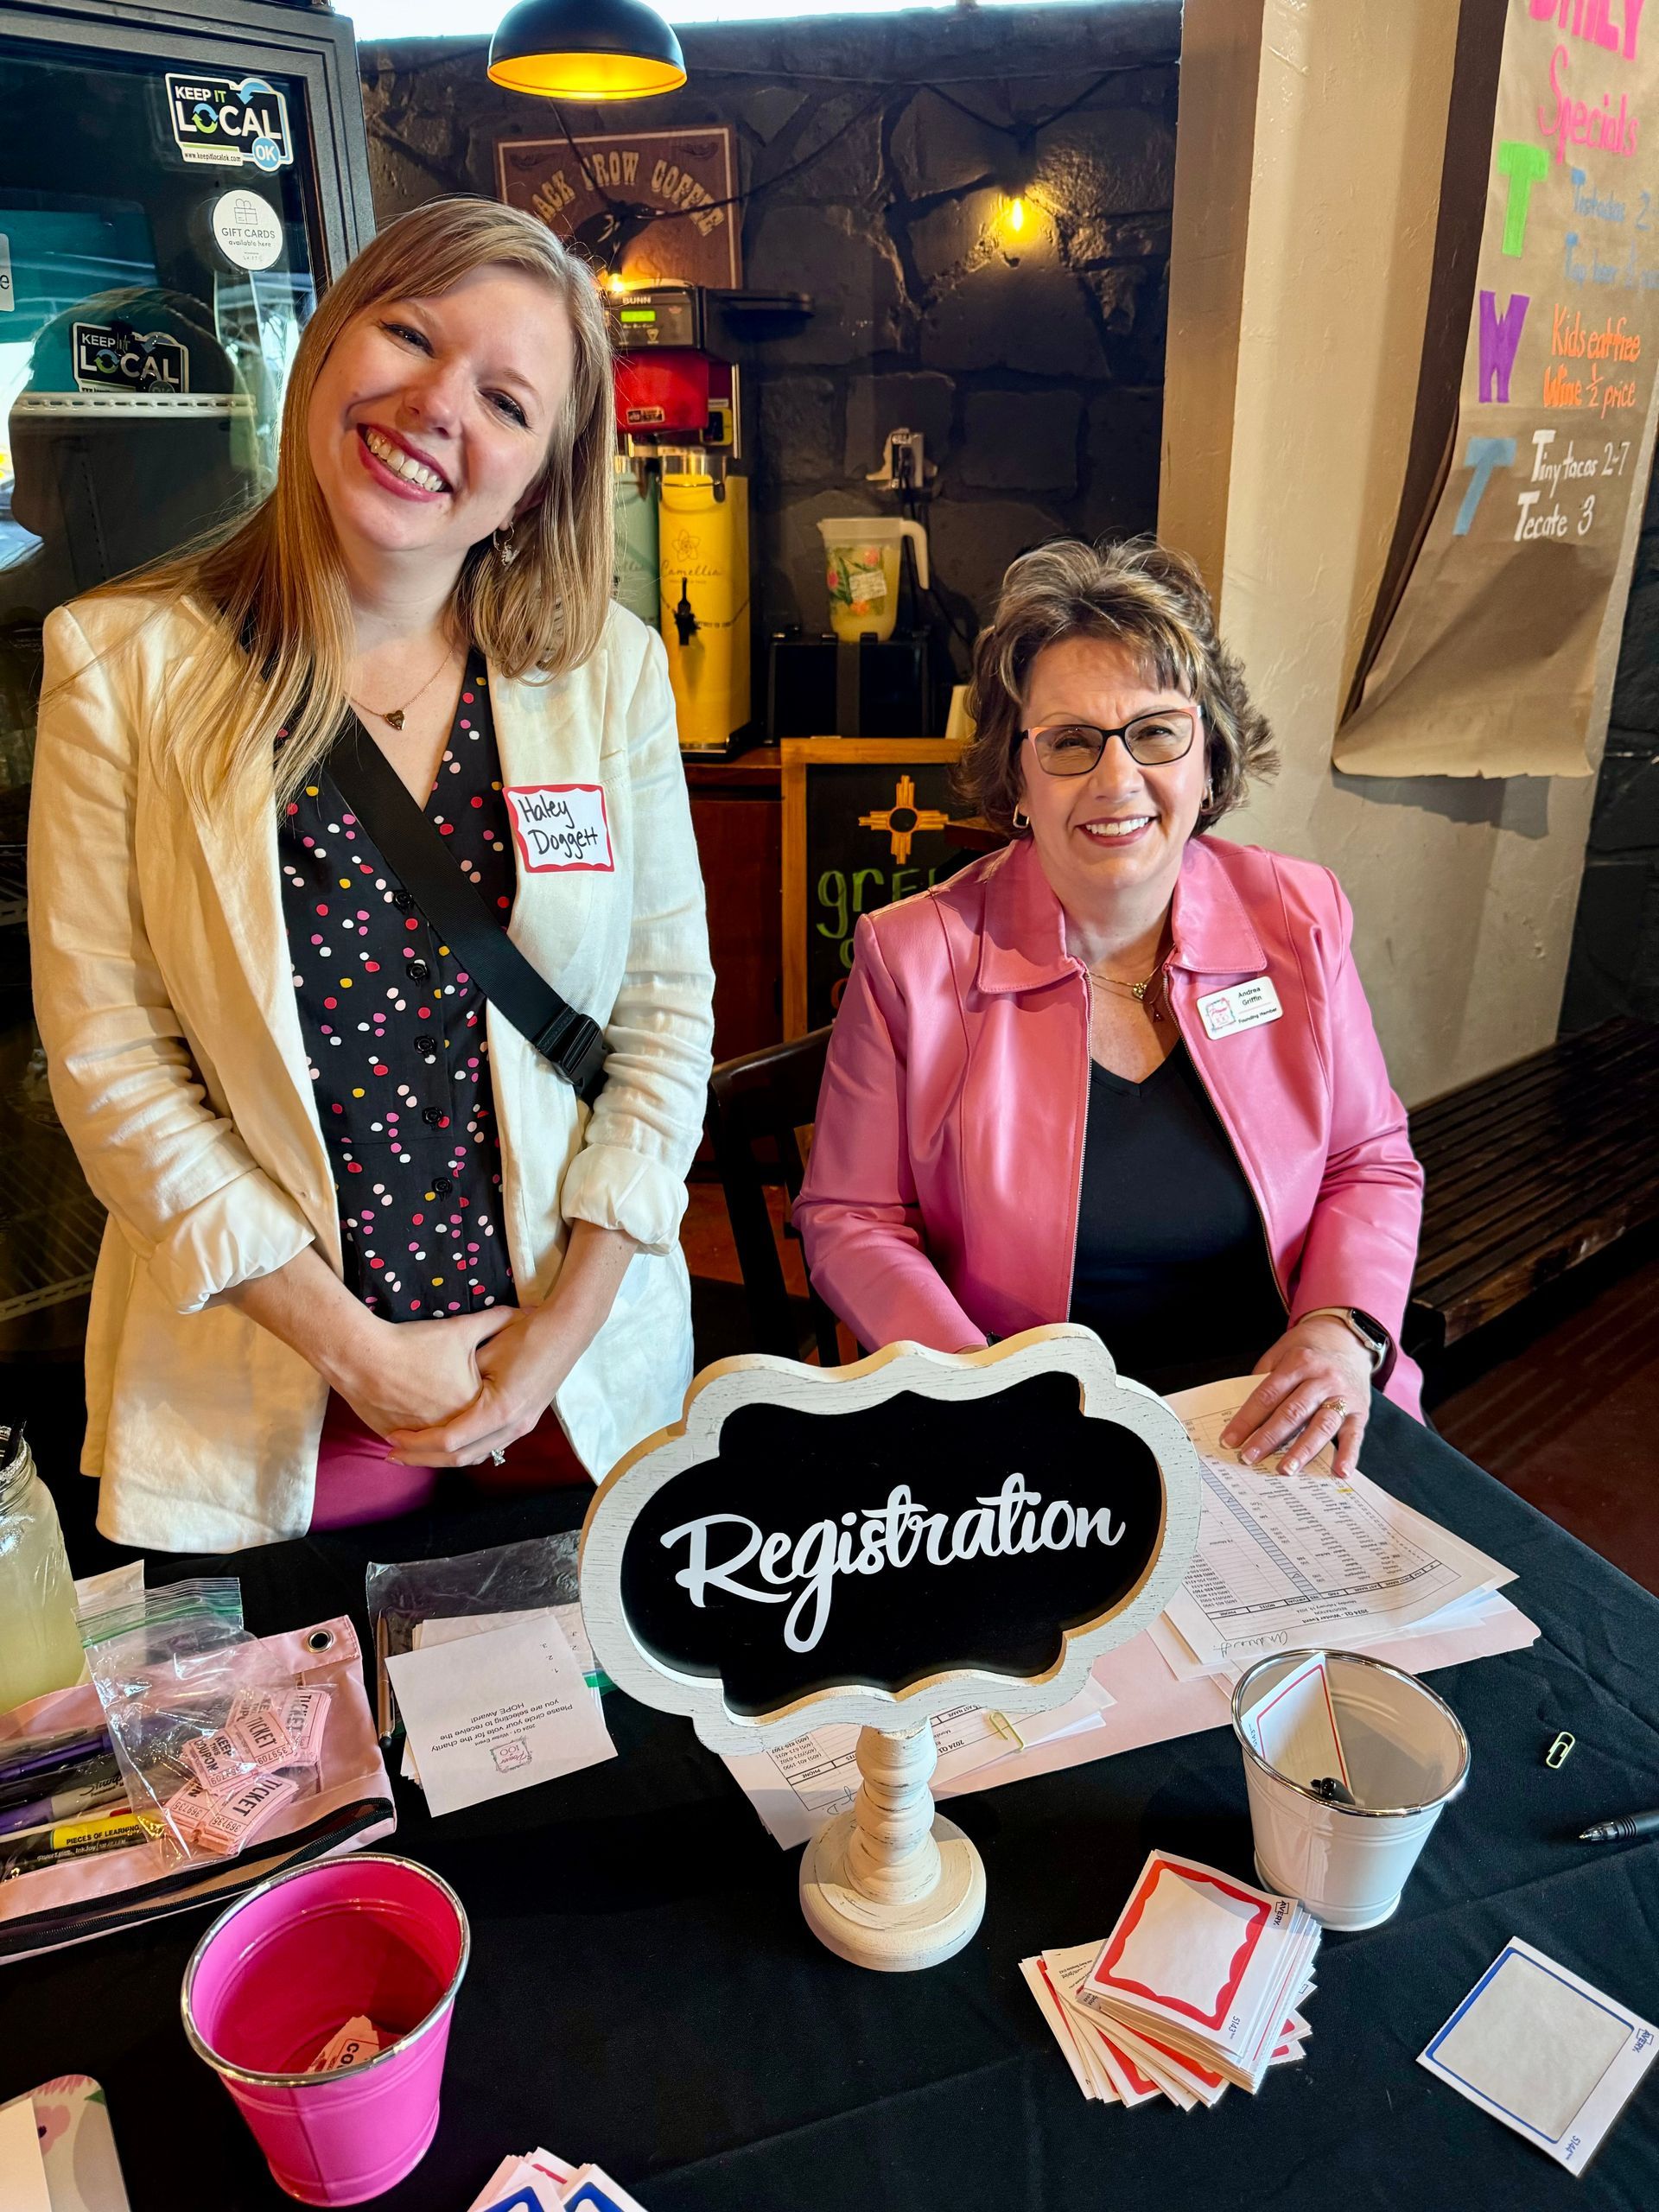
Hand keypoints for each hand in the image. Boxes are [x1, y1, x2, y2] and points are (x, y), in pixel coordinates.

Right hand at [330, 1308, 513, 1442]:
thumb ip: (496, 1321)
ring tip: (454, 1436)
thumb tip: (522, 1311)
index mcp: (473, 1406)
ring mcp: (420, 1434)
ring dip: (448, 1443)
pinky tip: (421, 1430)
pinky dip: (419, 1439)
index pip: (493, 1413)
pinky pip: (412, 1441)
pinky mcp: (393, 1434)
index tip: (499, 1400)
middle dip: (477, 1432)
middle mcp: (450, 1427)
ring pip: (441, 1446)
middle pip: (470, 1435)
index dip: (496, 1404)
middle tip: (482, 1429)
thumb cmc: (415, 1342)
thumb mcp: (461, 1328)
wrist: (363, 1355)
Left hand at [384, 1300, 587, 1466]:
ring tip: (414, 1453)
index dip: (418, 1442)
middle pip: (459, 1457)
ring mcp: (520, 1428)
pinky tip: (444, 1444)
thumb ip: (458, 1375)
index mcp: (500, 1411)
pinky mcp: (523, 1423)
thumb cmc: (526, 1336)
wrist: (566, 1333)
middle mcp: (511, 1427)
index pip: (450, 1440)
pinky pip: (487, 1446)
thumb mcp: (484, 1352)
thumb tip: (426, 1392)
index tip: (393, 1437)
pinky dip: (463, 1449)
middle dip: (424, 1457)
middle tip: (394, 1454)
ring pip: (474, 1456)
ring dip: (442, 1458)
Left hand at [1219, 1316, 1373, 1477]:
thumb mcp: (1282, 1352)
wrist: (1348, 1339)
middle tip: (1249, 1458)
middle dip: (1268, 1438)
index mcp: (1299, 1362)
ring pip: (1321, 1426)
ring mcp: (1343, 1396)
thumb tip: (1245, 1415)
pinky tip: (1340, 1472)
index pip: (1267, 1395)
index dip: (1247, 1419)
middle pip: (1292, 1412)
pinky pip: (1354, 1436)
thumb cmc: (1309, 1349)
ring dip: (1303, 1450)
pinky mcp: (1360, 1411)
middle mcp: (1322, 1379)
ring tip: (1286, 1469)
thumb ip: (1265, 1379)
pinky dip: (1348, 1455)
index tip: (1230, 1440)